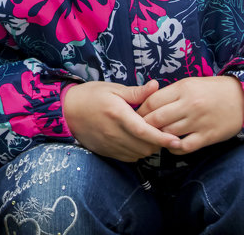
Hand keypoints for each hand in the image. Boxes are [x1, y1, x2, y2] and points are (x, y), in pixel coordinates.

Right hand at [62, 80, 181, 161]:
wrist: (67, 111)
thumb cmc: (91, 95)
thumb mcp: (113, 89)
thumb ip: (136, 92)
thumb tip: (156, 86)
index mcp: (118, 114)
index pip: (144, 131)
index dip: (162, 137)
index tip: (176, 140)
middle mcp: (115, 133)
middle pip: (145, 146)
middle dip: (158, 142)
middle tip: (163, 132)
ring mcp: (110, 144)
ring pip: (138, 154)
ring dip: (148, 147)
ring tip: (151, 136)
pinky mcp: (107, 152)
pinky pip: (129, 158)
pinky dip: (138, 152)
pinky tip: (138, 141)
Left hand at [136, 76, 243, 154]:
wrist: (242, 98)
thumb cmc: (212, 90)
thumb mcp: (190, 84)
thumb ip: (170, 93)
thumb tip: (147, 104)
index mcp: (182, 88)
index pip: (152, 101)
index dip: (141, 110)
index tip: (136, 116)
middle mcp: (189, 104)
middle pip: (156, 119)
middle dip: (145, 126)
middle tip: (140, 130)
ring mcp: (199, 121)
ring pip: (168, 133)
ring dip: (158, 137)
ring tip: (154, 138)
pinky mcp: (208, 136)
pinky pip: (184, 147)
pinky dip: (174, 148)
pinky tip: (171, 145)